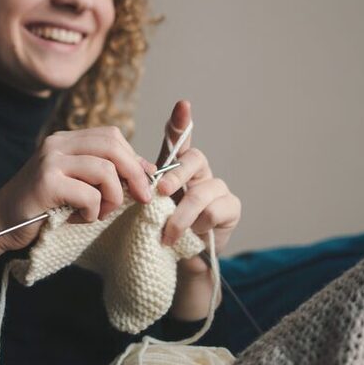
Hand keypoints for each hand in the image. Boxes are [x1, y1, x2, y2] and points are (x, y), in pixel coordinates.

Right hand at [0, 126, 156, 252]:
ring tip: (100, 212)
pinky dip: (93, 213)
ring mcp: (50, 161)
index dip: (134, 158)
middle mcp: (57, 144)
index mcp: (65, 140)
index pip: (112, 136)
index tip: (144, 183)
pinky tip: (79, 219)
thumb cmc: (42, 208)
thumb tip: (148, 170)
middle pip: (114, 147)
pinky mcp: (46, 183)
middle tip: (143, 198)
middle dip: (136, 174)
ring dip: (113, 198)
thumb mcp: (77, 185)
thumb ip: (105, 174)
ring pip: (106, 171)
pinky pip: (90, 196)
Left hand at [154, 100, 240, 256]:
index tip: (182, 105)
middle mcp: (199, 173)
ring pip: (202, 192)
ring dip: (181, 215)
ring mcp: (218, 188)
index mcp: (177, 168)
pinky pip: (215, 210)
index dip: (181, 123)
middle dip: (175, 175)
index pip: (179, 140)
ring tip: (168, 234)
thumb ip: (143, 188)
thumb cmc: (161, 227)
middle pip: (194, 158)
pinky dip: (198, 225)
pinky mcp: (232, 207)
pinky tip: (192, 235)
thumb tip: (131, 173)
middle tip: (160, 191)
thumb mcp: (146, 206)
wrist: (179, 259)